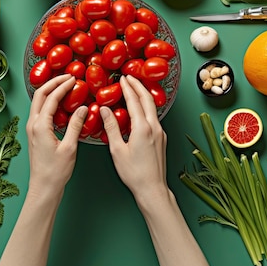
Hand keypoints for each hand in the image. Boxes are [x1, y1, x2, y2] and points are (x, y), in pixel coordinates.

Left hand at [26, 74, 86, 198]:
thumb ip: (76, 125)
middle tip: (67, 76)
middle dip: (53, 82)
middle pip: (40, 94)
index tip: (74, 78)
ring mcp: (32, 129)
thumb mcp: (70, 147)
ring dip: (50, 91)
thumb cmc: (56, 171)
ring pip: (38, 102)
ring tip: (64, 85)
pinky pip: (40, 111)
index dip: (63, 86)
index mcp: (40, 125)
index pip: (51, 98)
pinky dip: (49, 102)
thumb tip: (83, 108)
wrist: (44, 188)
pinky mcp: (35, 134)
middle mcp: (32, 124)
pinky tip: (60, 103)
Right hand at [101, 76, 167, 198]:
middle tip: (129, 76)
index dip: (128, 88)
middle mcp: (155, 127)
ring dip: (143, 95)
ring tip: (134, 88)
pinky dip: (146, 107)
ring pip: (152, 107)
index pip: (134, 101)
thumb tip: (104, 110)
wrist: (152, 188)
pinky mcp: (162, 139)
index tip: (122, 78)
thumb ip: (111, 127)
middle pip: (147, 99)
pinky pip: (154, 117)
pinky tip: (139, 109)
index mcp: (142, 128)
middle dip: (138, 85)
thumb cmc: (133, 173)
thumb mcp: (117, 150)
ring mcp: (160, 133)